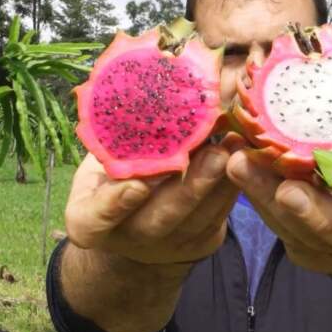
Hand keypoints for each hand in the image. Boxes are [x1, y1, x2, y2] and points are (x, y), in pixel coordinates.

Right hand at [64, 136, 242, 265]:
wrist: (136, 212)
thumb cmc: (113, 167)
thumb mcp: (103, 153)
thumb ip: (117, 137)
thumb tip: (153, 86)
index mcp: (88, 220)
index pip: (94, 220)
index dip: (113, 205)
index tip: (136, 184)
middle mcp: (126, 239)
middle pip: (158, 221)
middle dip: (189, 188)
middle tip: (214, 154)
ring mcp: (166, 246)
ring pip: (198, 219)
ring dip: (221, 183)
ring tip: (236, 147)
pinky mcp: (201, 242)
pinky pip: (221, 215)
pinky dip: (234, 184)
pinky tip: (244, 154)